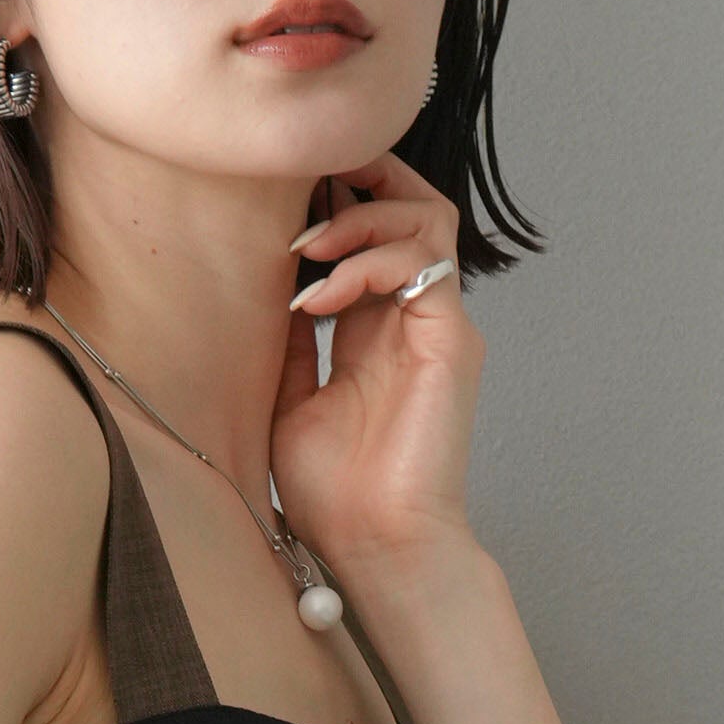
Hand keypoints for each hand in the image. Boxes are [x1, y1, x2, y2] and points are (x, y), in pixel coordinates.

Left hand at [271, 153, 484, 573]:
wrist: (376, 547)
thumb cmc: (337, 494)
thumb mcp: (291, 401)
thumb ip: (292, 344)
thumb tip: (272, 289)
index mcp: (380, 330)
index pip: (375, 232)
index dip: (338, 200)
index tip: (282, 199)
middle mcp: (415, 318)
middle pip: (413, 203)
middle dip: (361, 177)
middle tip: (304, 183)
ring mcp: (438, 326)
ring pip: (426, 216)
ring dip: (360, 218)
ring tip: (307, 250)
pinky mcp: (451, 341)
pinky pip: (422, 264)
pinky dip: (367, 263)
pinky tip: (318, 298)